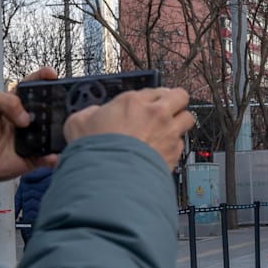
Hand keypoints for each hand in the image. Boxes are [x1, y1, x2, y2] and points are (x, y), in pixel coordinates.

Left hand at [0, 67, 59, 180]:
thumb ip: (4, 99)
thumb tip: (25, 116)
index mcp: (12, 103)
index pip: (32, 87)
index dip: (43, 78)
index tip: (52, 74)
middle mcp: (23, 119)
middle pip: (46, 109)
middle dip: (56, 105)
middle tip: (60, 104)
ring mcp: (27, 138)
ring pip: (51, 132)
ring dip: (58, 130)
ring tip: (62, 126)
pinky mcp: (28, 156)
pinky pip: (46, 157)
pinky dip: (52, 157)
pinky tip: (53, 154)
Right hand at [64, 87, 193, 166]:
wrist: (110, 178)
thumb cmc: (95, 152)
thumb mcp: (78, 122)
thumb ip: (90, 113)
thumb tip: (92, 114)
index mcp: (133, 102)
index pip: (153, 89)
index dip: (150, 98)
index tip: (147, 104)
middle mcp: (155, 113)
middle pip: (180, 96)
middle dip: (175, 101)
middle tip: (167, 109)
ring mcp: (168, 132)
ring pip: (188, 118)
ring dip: (180, 122)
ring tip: (169, 129)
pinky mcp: (175, 152)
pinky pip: (182, 143)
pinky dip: (175, 146)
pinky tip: (163, 151)